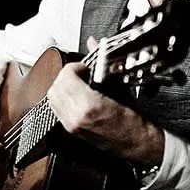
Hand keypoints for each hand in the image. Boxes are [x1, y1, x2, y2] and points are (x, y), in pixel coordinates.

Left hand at [46, 38, 163, 166]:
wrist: (136, 145)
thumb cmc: (133, 122)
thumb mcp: (120, 87)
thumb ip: (102, 64)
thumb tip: (93, 43)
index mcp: (88, 106)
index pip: (66, 76)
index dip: (74, 66)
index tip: (84, 66)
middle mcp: (75, 117)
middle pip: (55, 87)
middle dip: (66, 75)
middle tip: (80, 73)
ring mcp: (71, 125)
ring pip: (52, 98)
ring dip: (62, 86)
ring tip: (78, 83)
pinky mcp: (70, 129)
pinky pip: (57, 108)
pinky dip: (63, 98)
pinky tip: (77, 95)